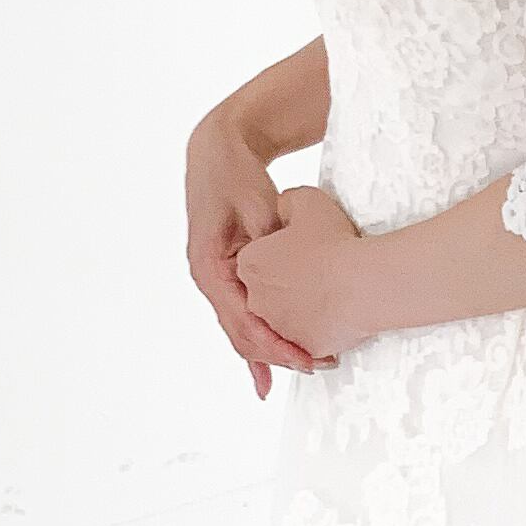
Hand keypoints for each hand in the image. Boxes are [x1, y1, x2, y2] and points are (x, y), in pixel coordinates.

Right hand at [185, 106, 326, 396]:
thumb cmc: (236, 175)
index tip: (305, 357)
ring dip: (271, 352)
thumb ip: (269, 238)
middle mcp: (208, 279)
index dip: (275, 342)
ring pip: (241, 330)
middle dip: (277, 355)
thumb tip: (287, 266)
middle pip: (240, 334)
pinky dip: (261, 340)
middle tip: (317, 367)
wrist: (220, 153)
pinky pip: (244, 316)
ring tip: (307, 367)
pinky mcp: (229, 277)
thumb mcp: (257, 204)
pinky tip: (269, 372)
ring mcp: (216, 280)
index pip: (242, 319)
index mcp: (209, 267)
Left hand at [236, 183, 385, 366]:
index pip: (259, 258)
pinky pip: (311, 338)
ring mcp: (279, 328)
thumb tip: (284, 209)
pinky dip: (323, 330)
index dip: (284, 252)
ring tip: (333, 293)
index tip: (304, 249)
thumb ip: (286, 203)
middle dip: (290, 284)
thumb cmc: (336, 244)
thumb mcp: (306, 201)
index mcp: (250, 264)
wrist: (364, 283)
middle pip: (270, 290)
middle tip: (319, 272)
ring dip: (306, 308)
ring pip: (289, 317)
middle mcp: (256, 300)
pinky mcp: (304, 347)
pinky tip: (340, 314)